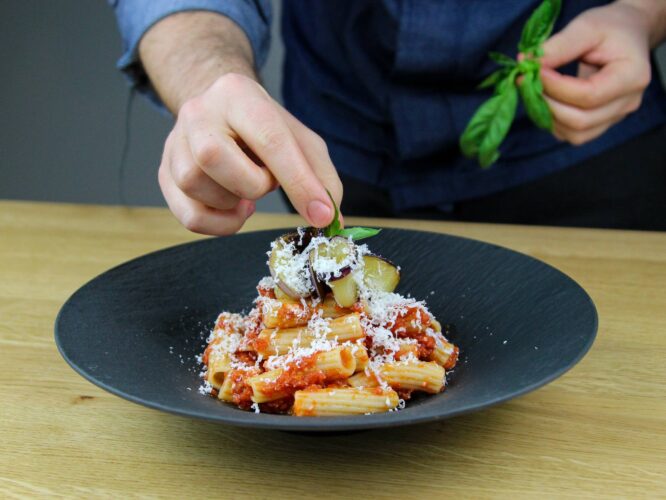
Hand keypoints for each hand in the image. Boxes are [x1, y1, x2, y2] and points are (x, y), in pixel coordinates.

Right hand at [158, 73, 342, 234]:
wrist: (221, 114)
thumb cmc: (265, 129)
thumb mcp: (300, 141)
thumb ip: (321, 177)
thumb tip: (331, 220)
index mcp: (238, 94)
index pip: (268, 139)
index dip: (299, 182)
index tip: (322, 215)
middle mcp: (198, 112)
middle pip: (213, 157)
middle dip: (252, 184)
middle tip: (265, 182)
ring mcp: (175, 143)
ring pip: (195, 185)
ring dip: (234, 202)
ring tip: (247, 189)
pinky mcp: (165, 174)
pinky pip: (189, 216)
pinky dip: (220, 224)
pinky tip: (234, 207)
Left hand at [539, 1, 653, 144]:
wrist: (626, 36)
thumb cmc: (610, 28)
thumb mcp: (587, 26)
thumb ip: (560, 46)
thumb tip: (528, 63)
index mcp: (632, 76)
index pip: (588, 96)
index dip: (555, 87)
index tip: (534, 70)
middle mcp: (627, 103)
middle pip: (580, 121)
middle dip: (547, 104)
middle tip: (527, 82)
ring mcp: (615, 117)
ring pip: (575, 134)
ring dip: (548, 116)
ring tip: (535, 89)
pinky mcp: (601, 123)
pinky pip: (572, 134)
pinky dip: (553, 121)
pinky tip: (546, 99)